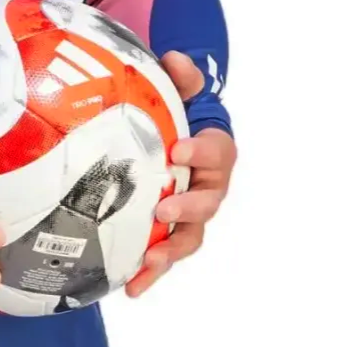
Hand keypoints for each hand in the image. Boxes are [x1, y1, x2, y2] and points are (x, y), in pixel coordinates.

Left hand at [126, 51, 237, 297]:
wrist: (176, 136)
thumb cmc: (178, 112)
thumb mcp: (179, 90)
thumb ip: (180, 76)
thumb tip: (175, 58)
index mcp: (214, 151)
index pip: (217, 152)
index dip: (201, 153)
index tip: (178, 150)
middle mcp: (209, 187)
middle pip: (208, 203)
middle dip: (188, 209)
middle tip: (163, 211)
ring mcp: (190, 213)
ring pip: (189, 237)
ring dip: (170, 252)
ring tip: (148, 263)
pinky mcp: (169, 232)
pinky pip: (164, 255)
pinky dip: (151, 273)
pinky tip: (130, 288)